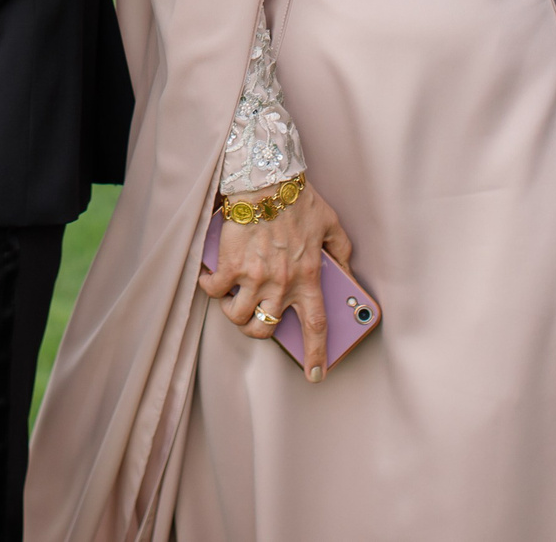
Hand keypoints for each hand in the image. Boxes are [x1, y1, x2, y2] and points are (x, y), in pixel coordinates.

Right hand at [197, 183, 352, 382]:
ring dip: (234, 313)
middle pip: (266, 328)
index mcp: (309, 276)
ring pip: (238, 317)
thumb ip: (340, 251)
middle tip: (255, 320)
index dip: (316, 354)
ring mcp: (254, 276)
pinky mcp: (230, 265)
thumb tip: (346, 272)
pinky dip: (210, 288)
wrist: (266, 181)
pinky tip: (210, 279)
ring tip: (233, 299)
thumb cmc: (298, 200)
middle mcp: (282, 282)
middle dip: (258, 332)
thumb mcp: (330, 224)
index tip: (315, 375)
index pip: (315, 326)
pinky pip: (215, 290)